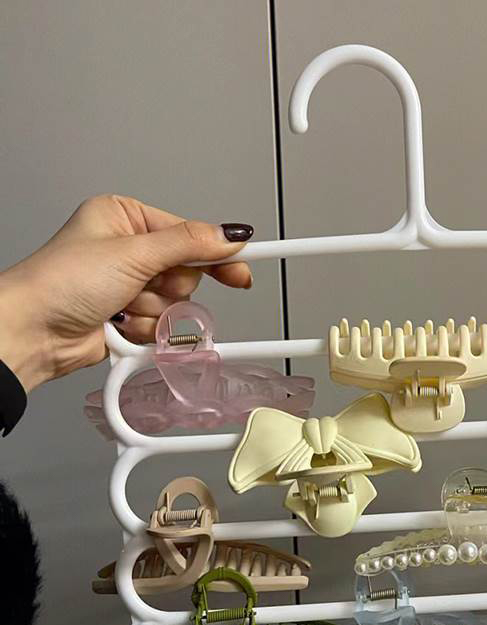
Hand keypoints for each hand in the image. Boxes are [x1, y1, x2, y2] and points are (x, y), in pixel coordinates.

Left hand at [0, 194, 253, 391]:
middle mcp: (128, 251)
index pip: (189, 235)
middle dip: (166, 289)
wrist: (31, 333)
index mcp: (125, 219)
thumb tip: (228, 234)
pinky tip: (118, 323)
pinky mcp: (129, 317)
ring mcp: (129, 286)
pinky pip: (163, 327)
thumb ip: (189, 244)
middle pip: (186, 274)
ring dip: (151, 312)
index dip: (217, 253)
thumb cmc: (59, 282)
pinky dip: (145, 330)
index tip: (245, 262)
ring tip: (119, 306)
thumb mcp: (132, 253)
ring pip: (176, 305)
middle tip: (142, 285)